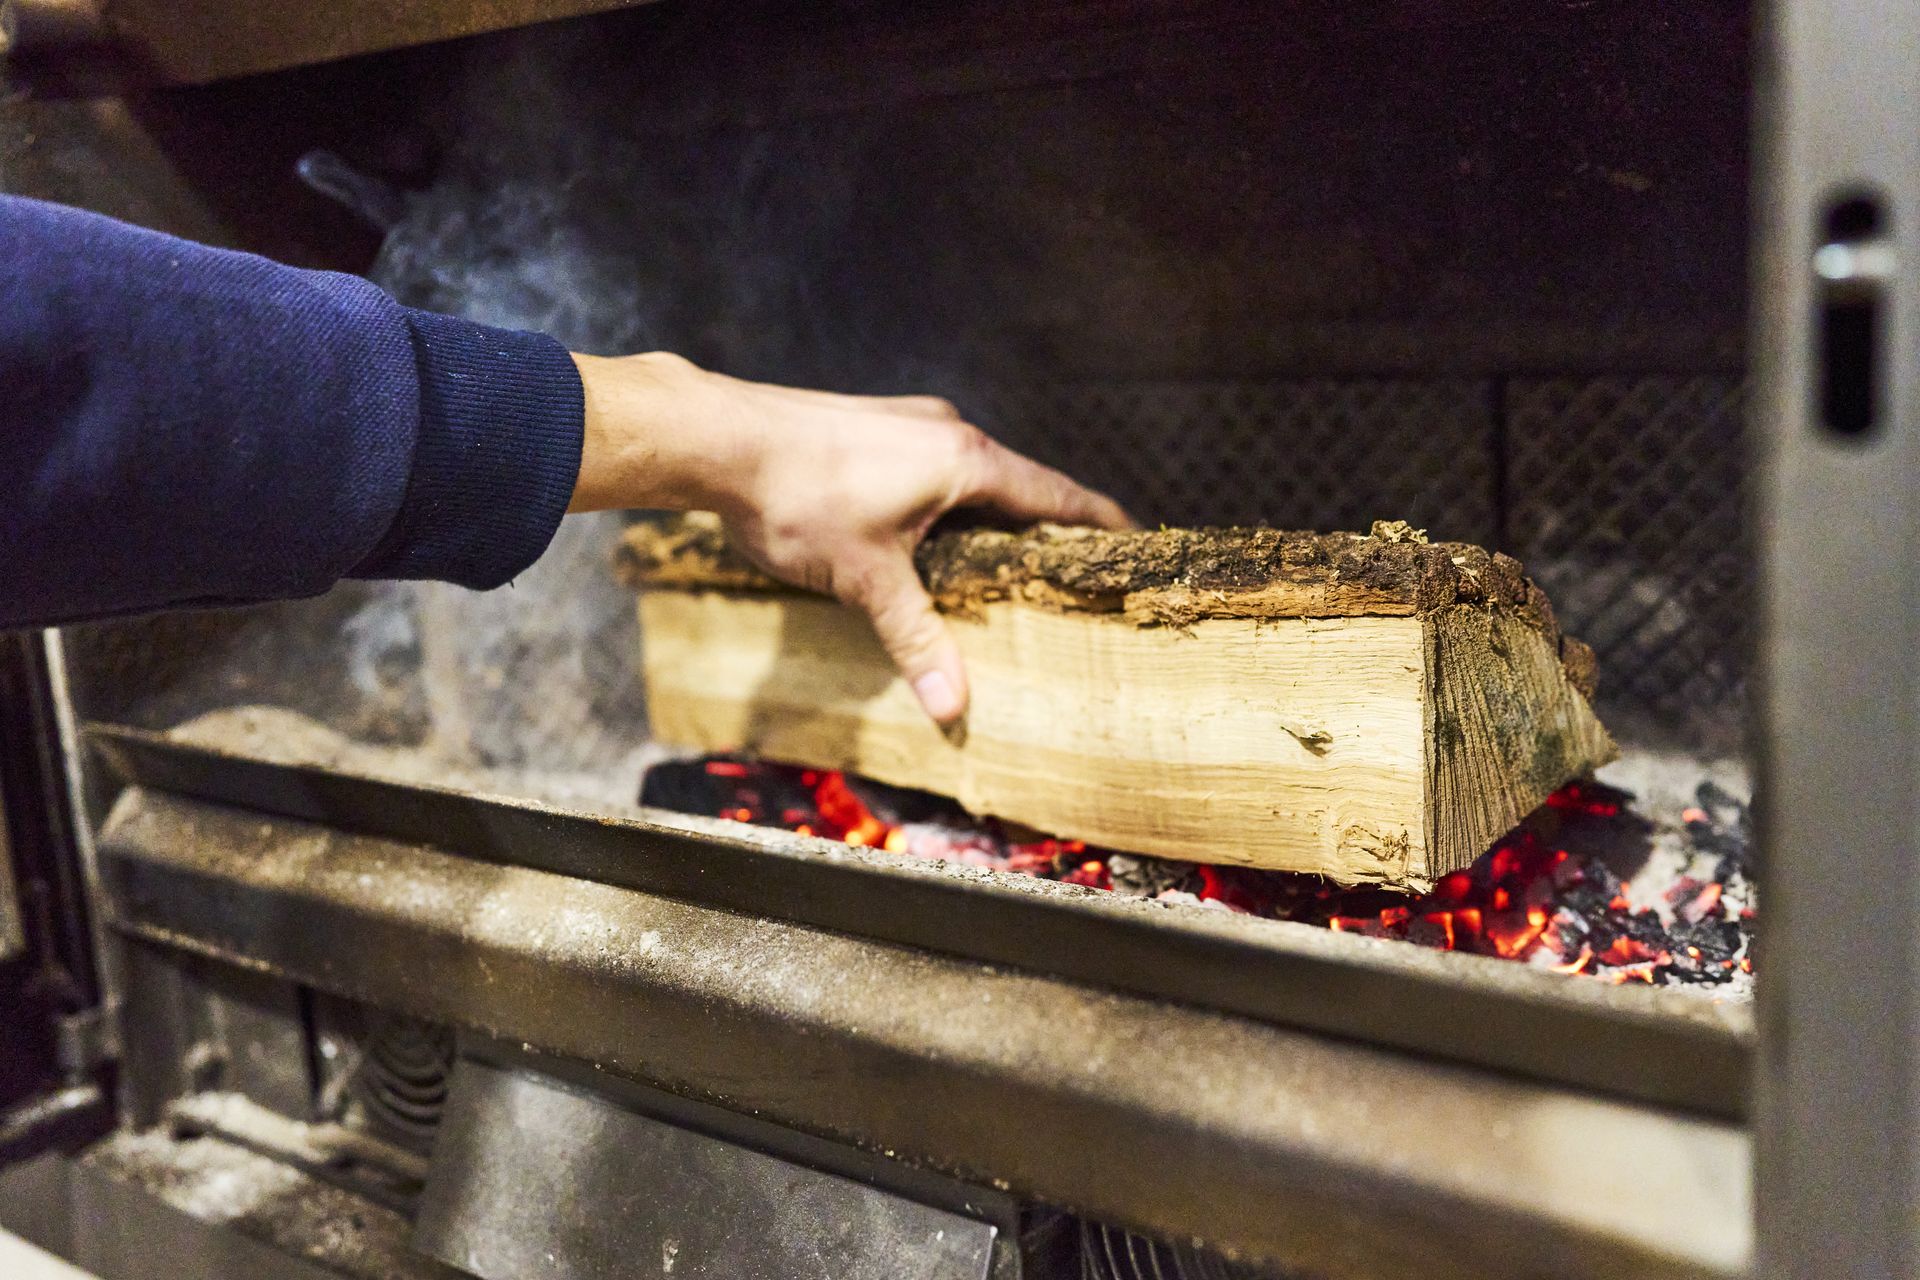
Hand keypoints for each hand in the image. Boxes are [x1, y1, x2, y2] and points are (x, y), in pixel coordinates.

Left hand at [569, 352, 1132, 723]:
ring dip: (990, 517)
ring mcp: (906, 424)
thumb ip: (916, 640)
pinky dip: (948, 504)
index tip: (1137, 538)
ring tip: (1003, 563)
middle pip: (1018, 485)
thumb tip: (954, 707)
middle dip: (1044, 529)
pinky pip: (932, 469)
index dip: (1099, 520)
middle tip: (1069, 572)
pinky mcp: (869, 428)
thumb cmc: (799, 498)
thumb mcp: (867, 581)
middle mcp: (946, 432)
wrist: (717, 439)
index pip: (1057, 496)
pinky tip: (928, 538)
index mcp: (966, 461)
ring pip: (970, 476)